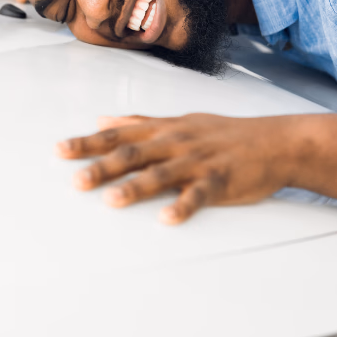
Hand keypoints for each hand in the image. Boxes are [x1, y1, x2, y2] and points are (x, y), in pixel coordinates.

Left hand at [56, 113, 336, 224]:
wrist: (276, 141)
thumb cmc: (223, 133)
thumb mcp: (179, 121)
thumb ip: (140, 123)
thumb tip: (104, 118)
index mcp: (165, 130)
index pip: (118, 135)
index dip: (89, 142)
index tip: (60, 150)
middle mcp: (177, 143)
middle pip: (133, 155)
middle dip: (102, 167)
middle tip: (75, 181)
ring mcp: (199, 161)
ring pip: (162, 174)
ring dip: (136, 188)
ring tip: (111, 200)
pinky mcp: (221, 180)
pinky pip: (200, 195)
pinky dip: (183, 206)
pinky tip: (167, 218)